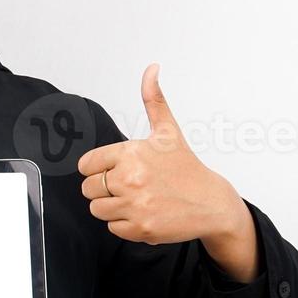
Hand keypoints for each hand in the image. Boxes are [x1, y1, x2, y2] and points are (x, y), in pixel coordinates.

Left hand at [77, 64, 257, 276]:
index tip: (114, 170)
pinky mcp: (140, 229)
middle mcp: (131, 178)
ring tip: (135, 199)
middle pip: (88, 188)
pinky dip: (124, 224)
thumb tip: (152, 68)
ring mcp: (135, 205)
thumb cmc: (186, 167)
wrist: (212, 203)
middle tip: (127, 186)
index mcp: (132, 152)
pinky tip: (143, 213)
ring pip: (97, 209)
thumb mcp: (168, 132)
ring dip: (112, 207)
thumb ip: (154, 100)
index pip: (86, 165)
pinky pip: (112, 228)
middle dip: (103, 188)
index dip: (98, 168)